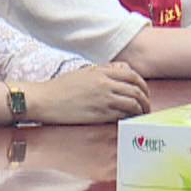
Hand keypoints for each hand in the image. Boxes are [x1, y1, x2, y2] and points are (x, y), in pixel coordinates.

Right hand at [27, 62, 149, 123]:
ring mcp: (103, 99)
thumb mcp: (83, 72)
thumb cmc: (60, 87)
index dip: (142, 85)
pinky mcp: (100, 114)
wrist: (44, 100)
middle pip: (136, 89)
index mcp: (101, 72)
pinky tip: (129, 121)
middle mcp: (105, 84)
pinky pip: (122, 115)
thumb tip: (121, 69)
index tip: (143, 92)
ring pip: (133, 103)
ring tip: (140, 116)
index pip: (132, 75)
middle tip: (146, 107)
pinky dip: (130, 118)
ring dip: (140, 110)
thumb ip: (103, 70)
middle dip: (145, 99)